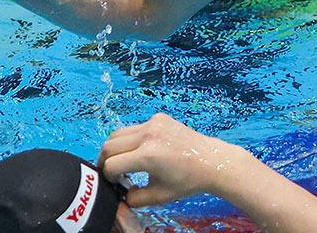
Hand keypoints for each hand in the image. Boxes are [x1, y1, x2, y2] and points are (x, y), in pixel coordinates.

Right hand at [97, 113, 246, 207]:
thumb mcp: (158, 196)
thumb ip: (132, 198)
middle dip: (106, 161)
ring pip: (118, 133)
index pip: (111, 165)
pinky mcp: (159, 117)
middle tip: (113, 173)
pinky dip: (131, 140)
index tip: (115, 183)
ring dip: (115, 149)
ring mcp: (154, 123)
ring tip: (124, 162)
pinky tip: (141, 151)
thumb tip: (119, 195)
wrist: (211, 162)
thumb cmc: (188, 180)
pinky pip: (134, 128)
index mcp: (148, 155)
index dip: (109, 177)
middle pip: (109, 145)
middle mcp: (149, 135)